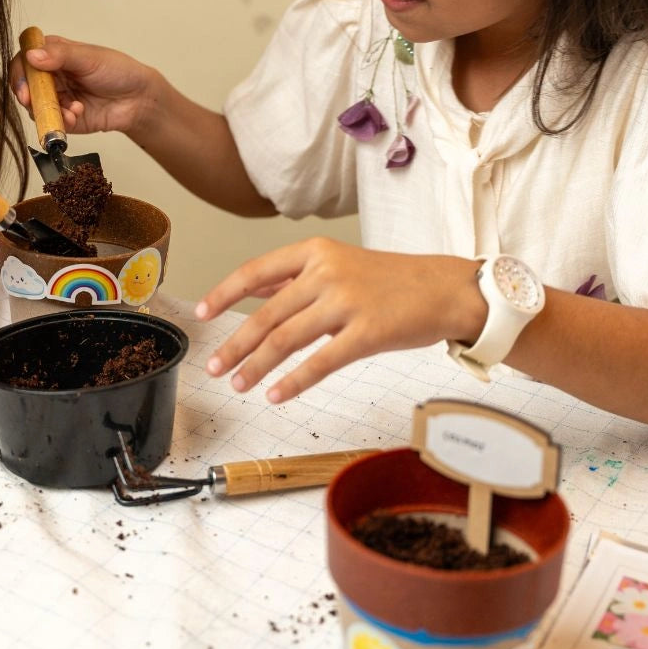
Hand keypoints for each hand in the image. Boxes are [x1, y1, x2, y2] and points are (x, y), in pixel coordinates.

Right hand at [10, 34, 156, 137]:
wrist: (138, 99)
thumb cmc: (117, 71)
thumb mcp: (89, 58)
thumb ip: (61, 56)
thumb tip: (32, 56)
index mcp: (53, 54)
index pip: (25, 60)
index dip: (20, 72)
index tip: (24, 84)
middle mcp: (51, 75)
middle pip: (25, 86)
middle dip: (28, 95)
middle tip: (31, 101)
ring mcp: (56, 97)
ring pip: (36, 106)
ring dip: (49, 109)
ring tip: (72, 109)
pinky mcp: (63, 118)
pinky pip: (51, 122)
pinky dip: (61, 121)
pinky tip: (77, 114)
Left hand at [196, 238, 482, 401]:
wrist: (445, 289)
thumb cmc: (392, 281)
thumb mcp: (339, 265)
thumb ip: (297, 279)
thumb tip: (255, 293)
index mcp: (314, 253)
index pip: (255, 271)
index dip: (224, 293)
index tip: (202, 313)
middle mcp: (326, 273)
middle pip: (266, 313)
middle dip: (234, 343)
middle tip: (213, 365)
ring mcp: (346, 302)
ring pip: (286, 338)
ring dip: (256, 365)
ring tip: (238, 384)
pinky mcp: (367, 332)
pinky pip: (320, 362)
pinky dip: (293, 381)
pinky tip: (276, 395)